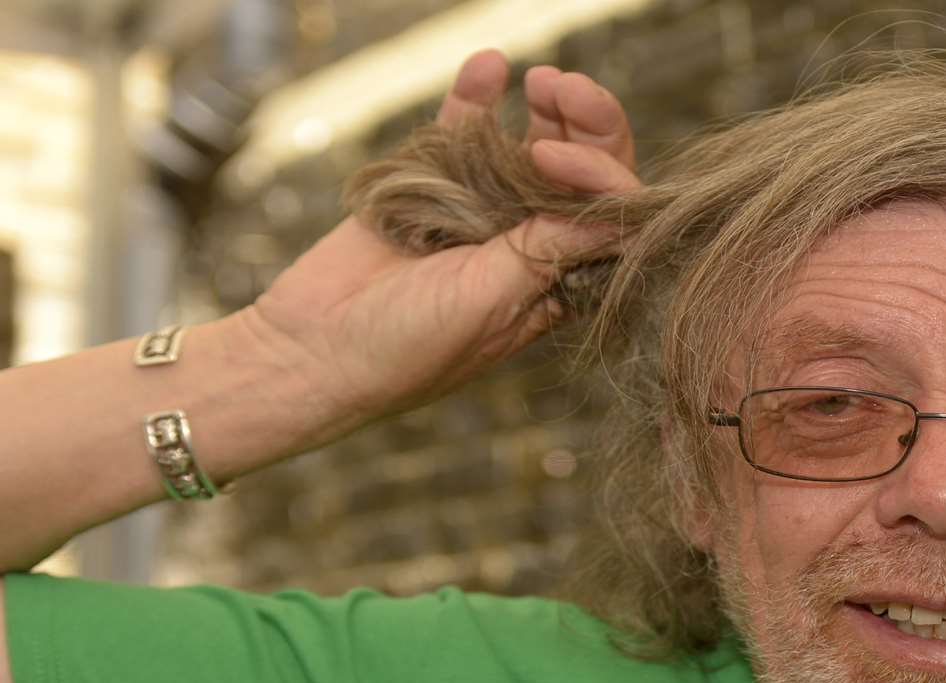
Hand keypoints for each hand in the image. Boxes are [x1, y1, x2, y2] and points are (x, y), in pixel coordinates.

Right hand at [237, 50, 641, 422]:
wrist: (312, 347)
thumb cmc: (407, 347)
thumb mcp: (487, 300)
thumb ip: (545, 251)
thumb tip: (626, 215)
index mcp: (559, 282)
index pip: (608, 218)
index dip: (600, 176)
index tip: (554, 157)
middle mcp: (530, 244)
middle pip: (578, 174)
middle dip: (585, 127)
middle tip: (565, 90)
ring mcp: (484, 211)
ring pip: (530, 146)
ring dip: (544, 109)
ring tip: (540, 80)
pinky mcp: (433, 185)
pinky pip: (463, 134)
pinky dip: (476, 98)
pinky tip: (488, 65)